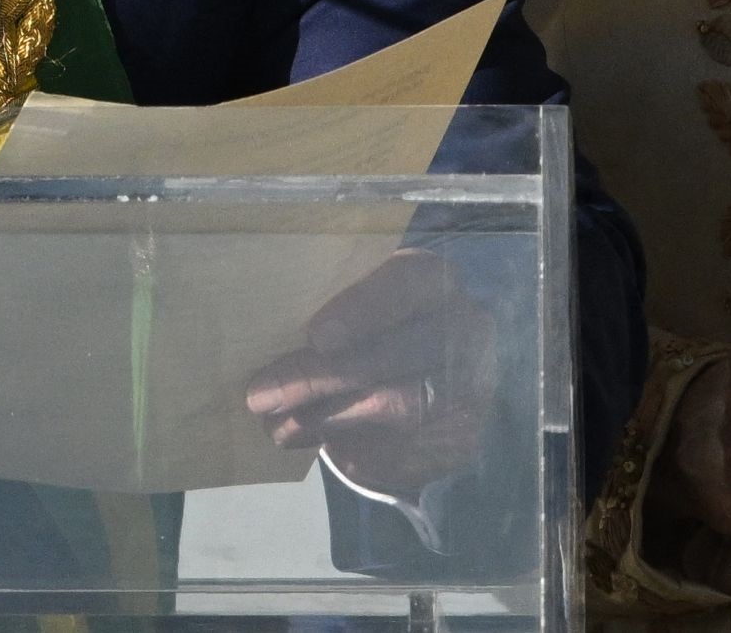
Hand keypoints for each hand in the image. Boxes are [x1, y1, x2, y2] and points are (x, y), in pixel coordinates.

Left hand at [243, 249, 492, 496]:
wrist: (439, 375)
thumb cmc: (382, 328)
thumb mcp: (363, 306)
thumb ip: (331, 315)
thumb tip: (269, 350)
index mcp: (435, 281)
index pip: (406, 283)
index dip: (363, 309)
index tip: (315, 336)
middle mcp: (465, 330)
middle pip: (396, 354)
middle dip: (323, 379)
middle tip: (261, 396)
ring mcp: (469, 388)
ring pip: (398, 406)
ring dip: (328, 420)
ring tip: (276, 426)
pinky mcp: (461, 440)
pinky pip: (406, 448)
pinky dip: (353, 450)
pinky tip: (312, 444)